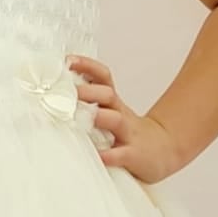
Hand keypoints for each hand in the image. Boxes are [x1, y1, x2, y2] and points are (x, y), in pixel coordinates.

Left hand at [68, 56, 185, 183]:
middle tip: (66, 92)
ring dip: (98, 117)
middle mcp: (120, 113)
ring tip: (80, 118)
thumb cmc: (128, 132)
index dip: (86, 66)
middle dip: (87, 91)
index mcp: (114, 102)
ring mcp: (128, 134)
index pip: (102, 77)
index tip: (67, 60)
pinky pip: (120, 154)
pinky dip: (107, 156)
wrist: (164, 149)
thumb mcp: (112, 112)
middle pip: (107, 94)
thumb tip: (54, 95)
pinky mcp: (133, 155)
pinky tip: (95, 156)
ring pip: (115, 119)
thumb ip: (89, 104)